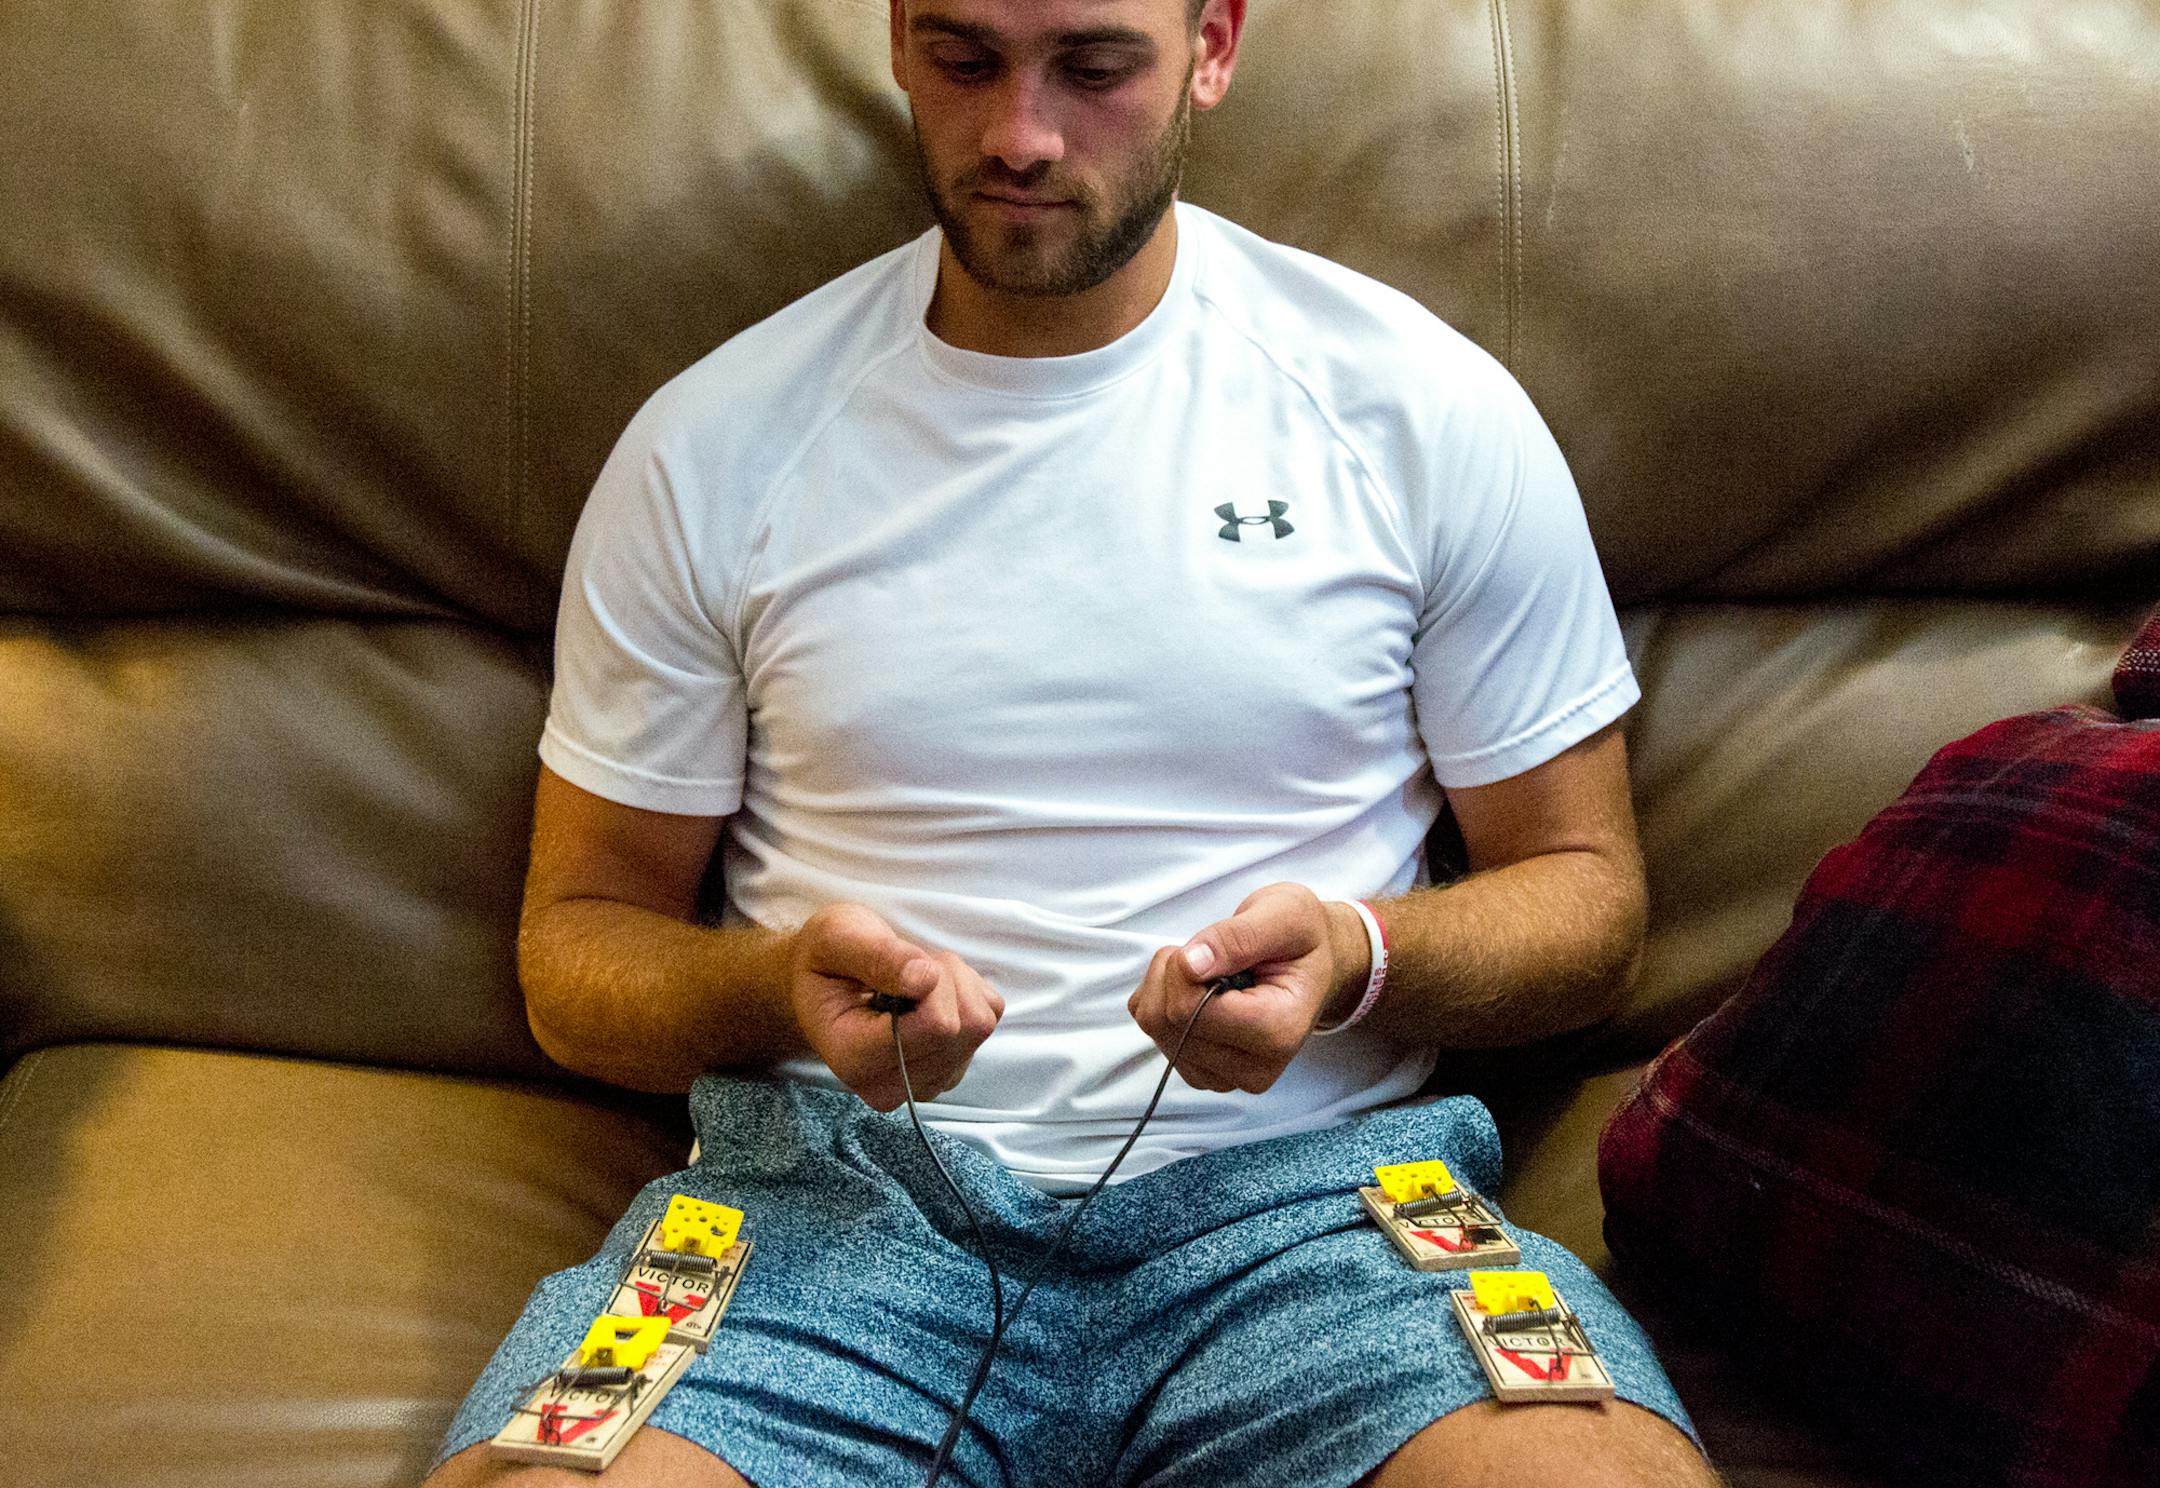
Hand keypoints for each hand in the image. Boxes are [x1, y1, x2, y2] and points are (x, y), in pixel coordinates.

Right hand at [788, 903, 1003, 1110]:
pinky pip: (988, 1019)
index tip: (899, 962)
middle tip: (905, 966)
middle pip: (964, 1026)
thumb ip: (877, 956)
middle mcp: (891, 1086)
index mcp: (855, 1060)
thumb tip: (925, 978)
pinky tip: (929, 992)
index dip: (933, 980)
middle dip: (944, 978)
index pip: (938, 1025)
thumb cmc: (825, 959)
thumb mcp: (836, 938)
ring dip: (957, 984)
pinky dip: (967, 993)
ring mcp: (925, 1083)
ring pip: (980, 1024)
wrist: (825, 982)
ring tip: (914, 978)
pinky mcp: (951, 1069)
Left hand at [1127, 883, 1369, 1092]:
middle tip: (1213, 954)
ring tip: (1211, 970)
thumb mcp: (1286, 916)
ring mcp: (1224, 1077)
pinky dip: (1163, 999)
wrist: (1310, 966)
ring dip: (1166, 985)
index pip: (1190, 1010)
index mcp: (1278, 1032)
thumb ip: (1239, 937)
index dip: (1183, 966)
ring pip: (1154, 1026)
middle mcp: (1252, 1069)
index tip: (1213, 944)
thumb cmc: (1302, 940)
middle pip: (1166, 1021)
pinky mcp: (1202, 1072)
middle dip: (1173, 972)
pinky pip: (1152, 1031)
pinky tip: (1198, 989)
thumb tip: (1190, 964)